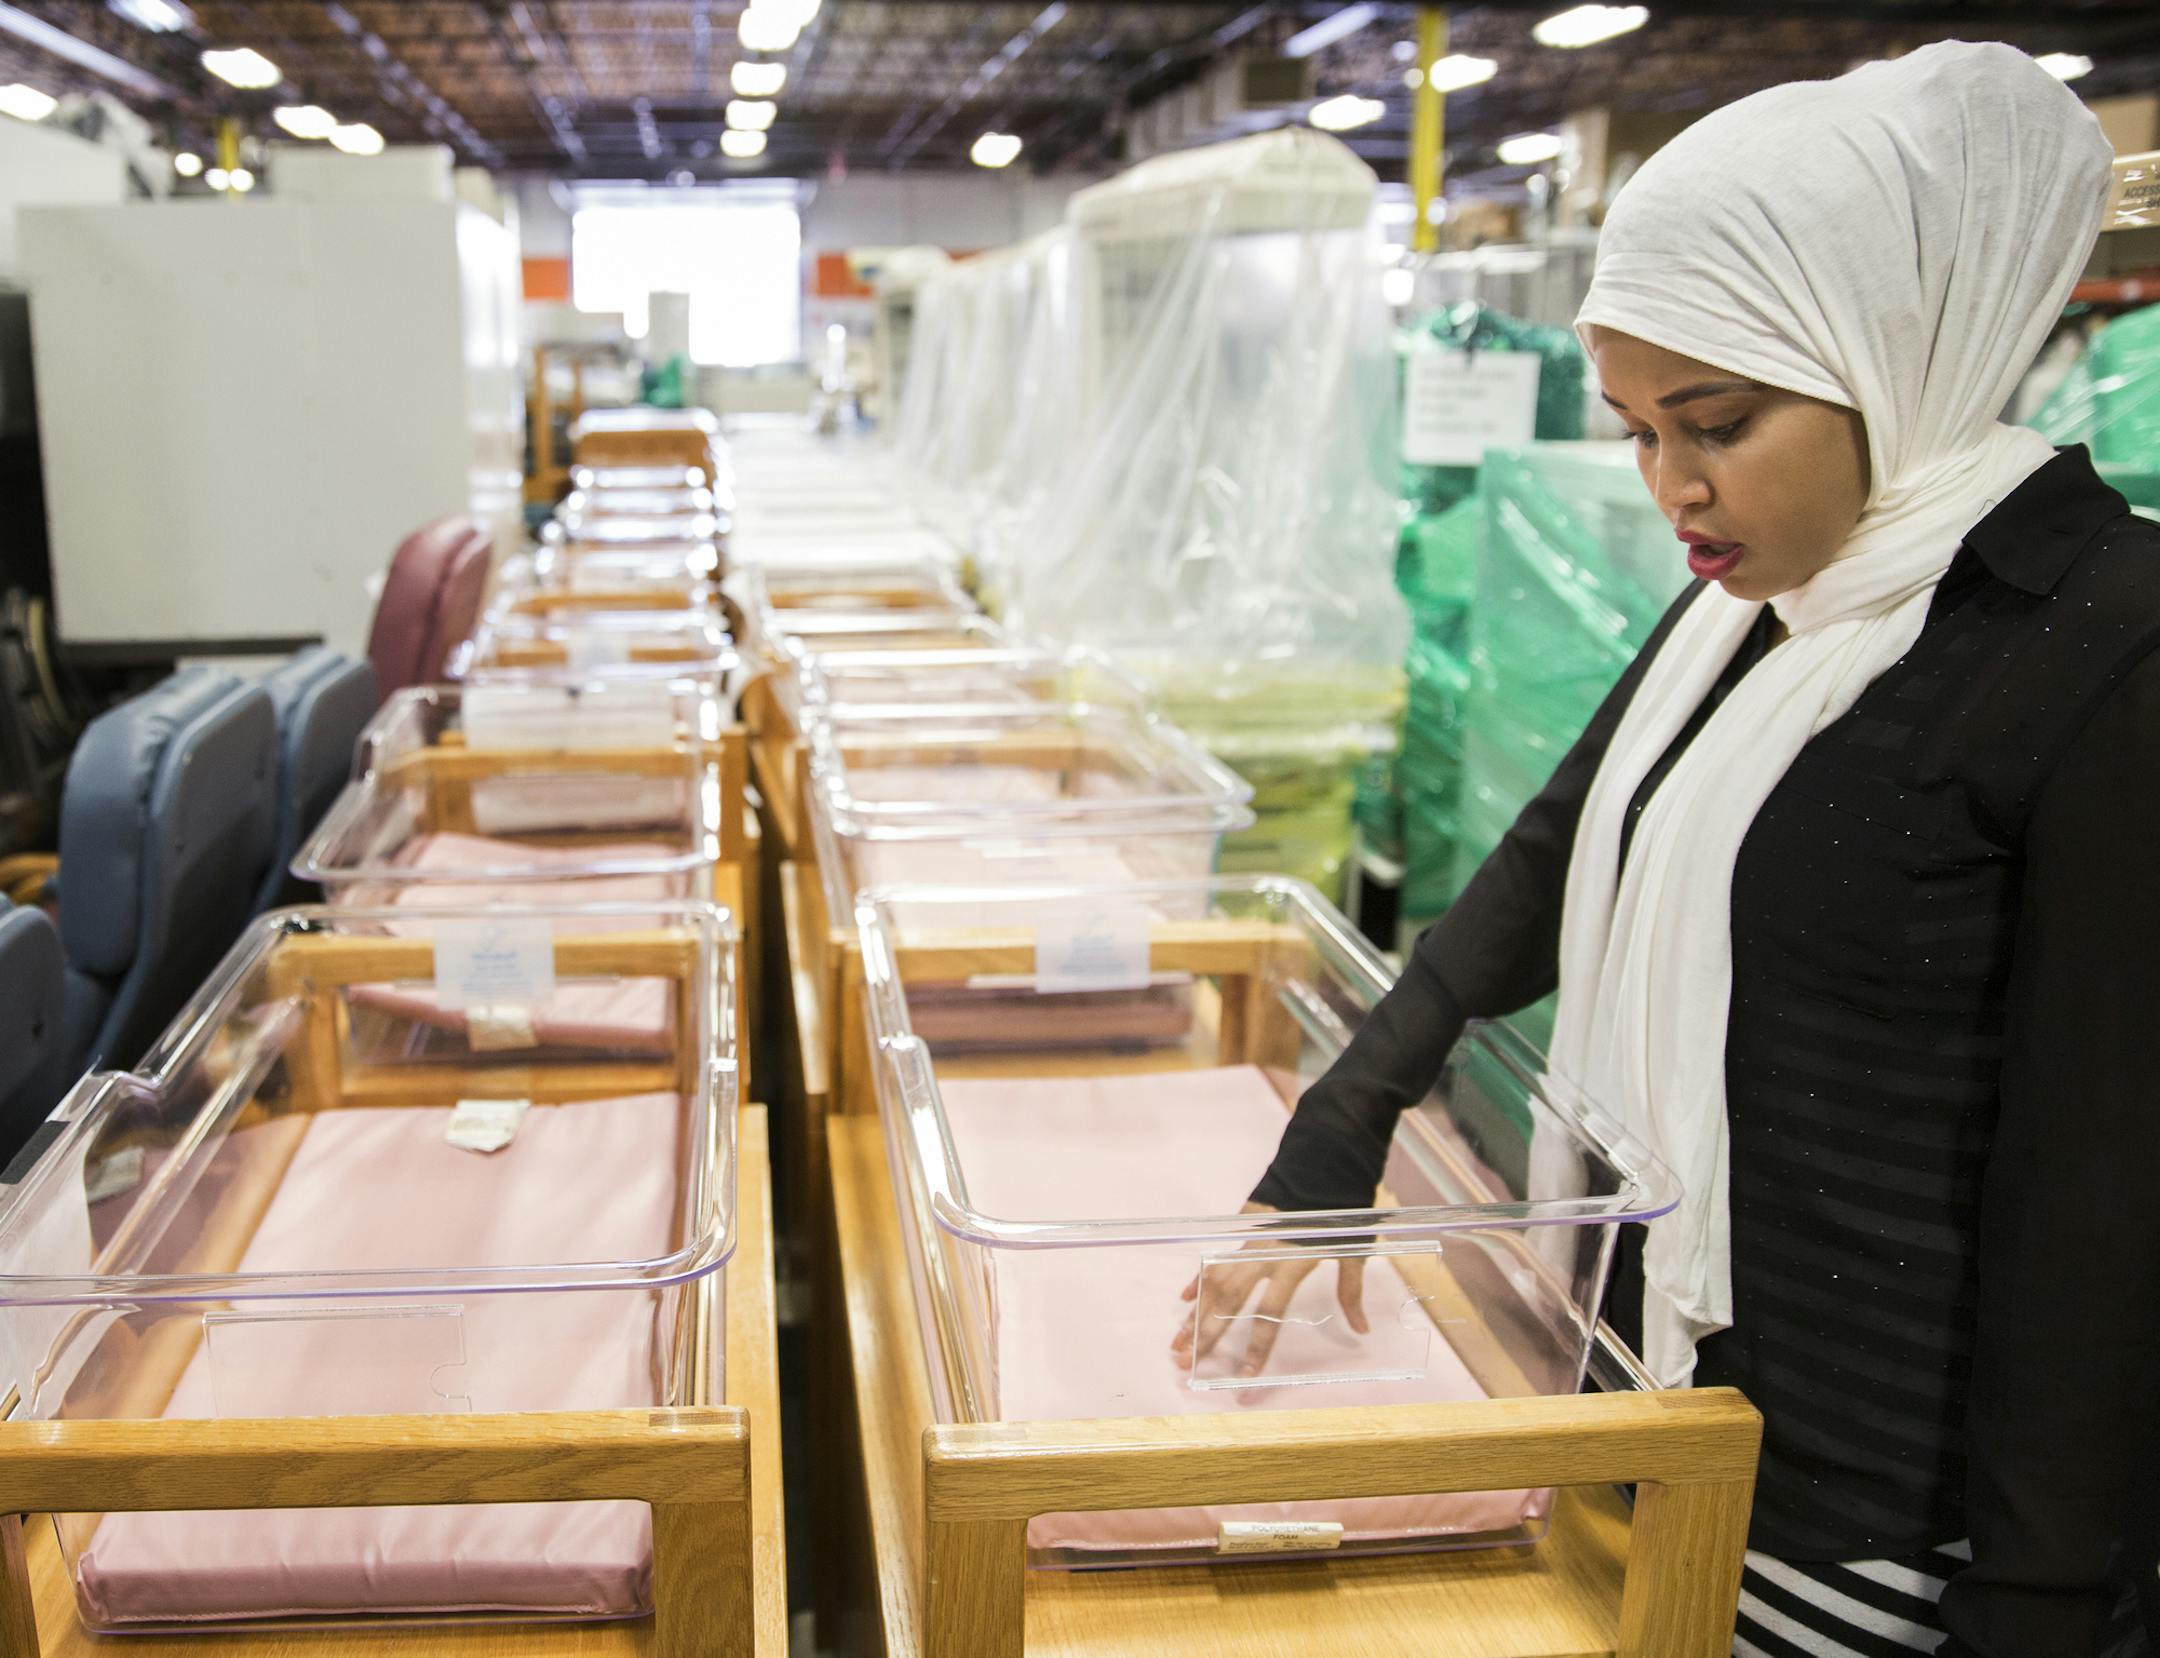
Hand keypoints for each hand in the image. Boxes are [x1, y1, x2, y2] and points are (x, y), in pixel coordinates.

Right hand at [1169, 1201, 1370, 1379]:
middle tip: (1186, 1363)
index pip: (1269, 1313)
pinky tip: (1185, 1301)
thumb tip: (1362, 1329)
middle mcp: (1263, 1256)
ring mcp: (1247, 1242)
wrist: (1321, 1166)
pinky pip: (1214, 1258)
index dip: (1257, 1345)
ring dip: (1195, 1313)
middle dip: (1206, 1334)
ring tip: (1178, 1341)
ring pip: (1214, 1282)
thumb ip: (1351, 1291)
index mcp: (1292, 1264)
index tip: (1244, 1374)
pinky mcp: (1239, 1227)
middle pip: (1229, 1302)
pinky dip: (1199, 1279)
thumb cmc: (1340, 1213)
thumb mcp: (1353, 1252)